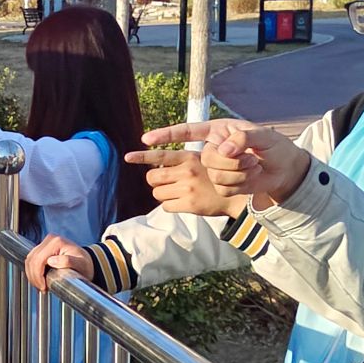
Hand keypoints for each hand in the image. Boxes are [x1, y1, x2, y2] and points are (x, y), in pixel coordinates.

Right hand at [25, 234, 91, 289]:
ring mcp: (45, 243)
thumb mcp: (81, 264)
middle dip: (34, 276)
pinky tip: (38, 279)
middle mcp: (50, 240)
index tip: (43, 287)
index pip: (39, 259)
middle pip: (32, 259)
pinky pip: (32, 260)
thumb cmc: (85, 264)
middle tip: (41, 288)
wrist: (87, 262)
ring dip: (31, 274)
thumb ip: (68, 261)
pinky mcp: (43, 248)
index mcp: (57, 242)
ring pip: (29, 260)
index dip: (38, 275)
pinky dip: (32, 271)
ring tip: (39, 285)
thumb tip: (51, 261)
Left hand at [122, 147, 245, 216]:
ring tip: (176, 193)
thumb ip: (181, 161)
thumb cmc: (214, 177)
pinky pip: (166, 206)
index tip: (127, 158)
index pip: (160, 156)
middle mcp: (187, 172)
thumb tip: (156, 166)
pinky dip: (170, 205)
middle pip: (152, 177)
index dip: (141, 156)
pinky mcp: (190, 205)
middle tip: (165, 183)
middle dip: (154, 181)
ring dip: (162, 194)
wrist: (236, 195)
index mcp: (189, 158)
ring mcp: (188, 189)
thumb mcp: (201, 161)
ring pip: (157, 193)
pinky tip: (182, 202)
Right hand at [142, 119, 310, 209]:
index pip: (187, 131)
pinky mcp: (224, 184)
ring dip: (238, 173)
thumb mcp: (264, 137)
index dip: (165, 135)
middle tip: (251, 160)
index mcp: (218, 130)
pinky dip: (240, 183)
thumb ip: (243, 138)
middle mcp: (214, 148)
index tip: (146, 140)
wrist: (286, 170)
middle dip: (229, 162)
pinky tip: (252, 177)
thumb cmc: (276, 147)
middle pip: (204, 158)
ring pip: (214, 174)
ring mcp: (218, 168)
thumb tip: (224, 149)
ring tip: (255, 167)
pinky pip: (222, 186)